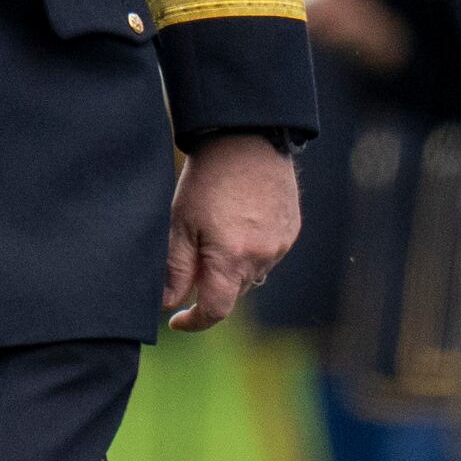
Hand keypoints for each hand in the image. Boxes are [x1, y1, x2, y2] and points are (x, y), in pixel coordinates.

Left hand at [161, 133, 299, 331]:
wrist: (247, 139)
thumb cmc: (207, 179)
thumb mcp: (180, 223)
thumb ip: (175, 268)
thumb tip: (168, 303)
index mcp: (232, 259)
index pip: (216, 311)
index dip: (194, 321)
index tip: (177, 320)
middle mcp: (262, 257)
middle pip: (233, 293)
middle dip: (211, 287)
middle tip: (192, 259)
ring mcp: (281, 245)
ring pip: (251, 274)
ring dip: (232, 268)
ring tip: (216, 232)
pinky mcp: (291, 231)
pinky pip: (268, 255)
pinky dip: (250, 251)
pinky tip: (238, 223)